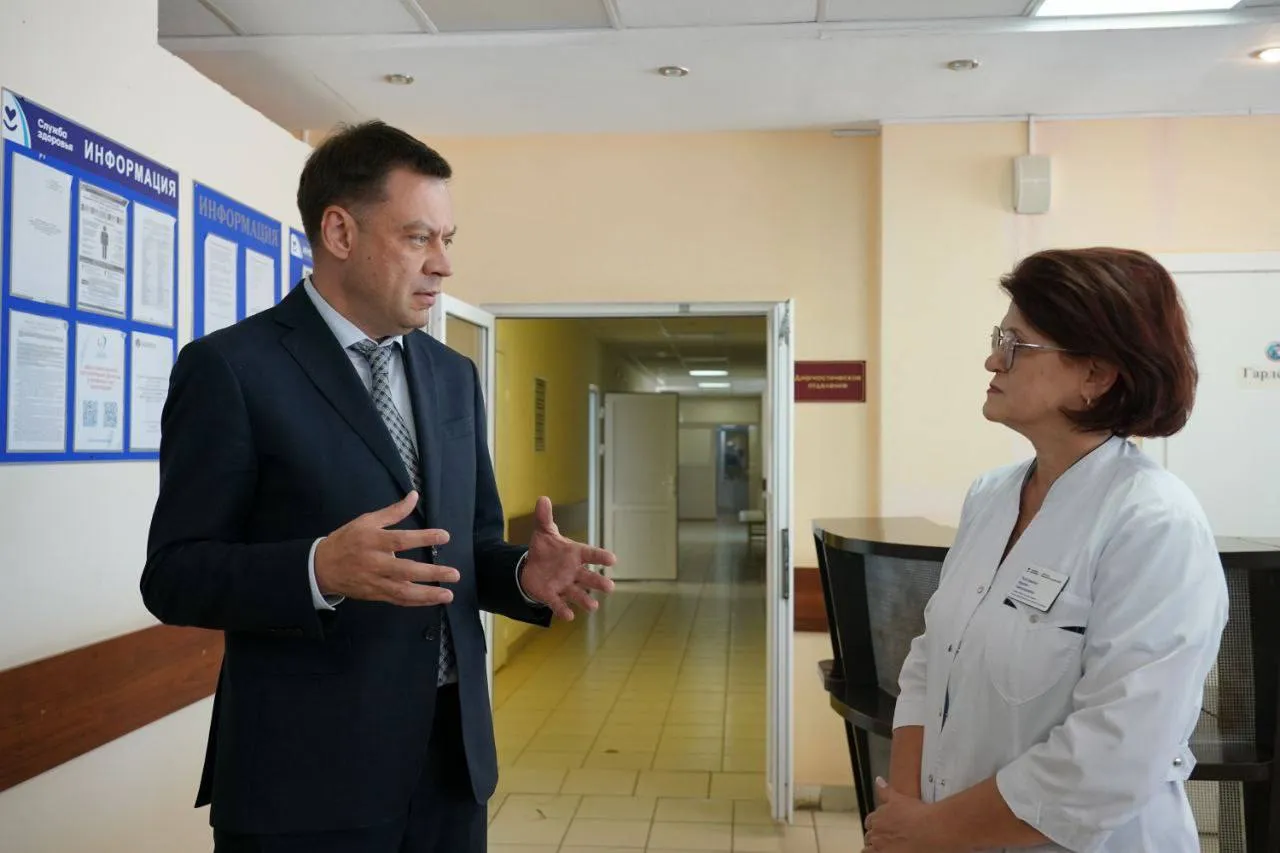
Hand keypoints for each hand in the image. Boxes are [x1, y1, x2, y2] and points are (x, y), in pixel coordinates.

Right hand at [314, 491, 459, 605]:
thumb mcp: (366, 521)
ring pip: (403, 591)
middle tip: (454, 574)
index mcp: (373, 541)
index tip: (445, 536)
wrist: (321, 568)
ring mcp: (375, 582)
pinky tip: (432, 600)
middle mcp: (375, 563)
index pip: (401, 540)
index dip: (424, 538)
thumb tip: (414, 496)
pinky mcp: (375, 595)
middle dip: (431, 574)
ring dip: (427, 595)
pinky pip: (398, 600)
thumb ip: (393, 512)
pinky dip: (415, 602)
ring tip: (448, 594)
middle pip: (406, 570)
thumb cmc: (347, 540)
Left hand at [518, 496, 616, 620]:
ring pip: (577, 593)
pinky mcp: (551, 595)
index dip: (601, 556)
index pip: (590, 554)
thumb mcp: (543, 532)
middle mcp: (573, 571)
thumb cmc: (545, 550)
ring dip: (585, 600)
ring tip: (593, 607)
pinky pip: (558, 603)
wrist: (531, 567)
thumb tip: (542, 498)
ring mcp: (564, 585)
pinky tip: (569, 616)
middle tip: (610, 587)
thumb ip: (545, 517)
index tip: (613, 559)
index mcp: (574, 554)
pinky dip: (563, 610)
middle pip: (588, 577)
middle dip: (598, 582)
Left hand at [864, 778, 944, 852]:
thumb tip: (878, 780)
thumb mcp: (899, 798)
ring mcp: (879, 845)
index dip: (875, 825)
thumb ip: (886, 791)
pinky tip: (887, 852)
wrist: (930, 829)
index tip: (882, 828)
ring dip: (875, 848)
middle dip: (876, 837)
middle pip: (870, 836)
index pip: (870, 822)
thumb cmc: (918, 814)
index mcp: (878, 817)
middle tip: (888, 839)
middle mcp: (876, 831)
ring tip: (887, 847)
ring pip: (869, 849)